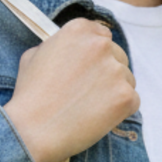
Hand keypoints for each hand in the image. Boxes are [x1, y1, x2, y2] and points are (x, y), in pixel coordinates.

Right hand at [2, 18, 139, 161]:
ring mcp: (116, 71)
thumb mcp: (33, 56)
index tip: (88, 68)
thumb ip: (57, 45)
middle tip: (88, 92)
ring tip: (89, 108)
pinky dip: (119, 111)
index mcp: (79, 30)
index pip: (102, 35)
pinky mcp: (126, 96)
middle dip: (107, 72)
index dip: (95, 54)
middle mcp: (100, 45)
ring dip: (114, 91)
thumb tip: (69, 49)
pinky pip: (132, 100)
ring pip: (127, 79)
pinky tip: (98, 118)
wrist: (32, 131)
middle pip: (117, 56)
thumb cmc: (29, 96)